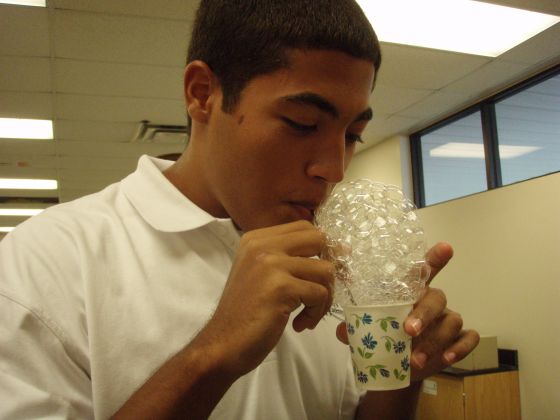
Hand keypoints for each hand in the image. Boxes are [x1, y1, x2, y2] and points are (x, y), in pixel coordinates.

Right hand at [197, 220, 333, 378]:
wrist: (223, 344)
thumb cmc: (245, 313)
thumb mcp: (261, 273)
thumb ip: (287, 257)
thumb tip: (337, 250)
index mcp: (256, 239)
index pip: (305, 227)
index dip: (322, 249)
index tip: (320, 275)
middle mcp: (262, 245)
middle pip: (319, 240)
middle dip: (326, 269)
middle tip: (318, 293)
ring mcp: (271, 264)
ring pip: (325, 270)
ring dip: (323, 297)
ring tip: (307, 314)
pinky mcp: (281, 287)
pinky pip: (320, 294)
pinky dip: (315, 313)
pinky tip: (299, 324)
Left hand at [336, 242, 479, 381]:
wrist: (399, 370)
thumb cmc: (386, 340)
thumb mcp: (369, 331)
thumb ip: (357, 327)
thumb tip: (343, 330)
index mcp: (412, 293)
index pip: (423, 271)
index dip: (434, 258)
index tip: (444, 247)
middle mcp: (433, 302)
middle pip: (437, 296)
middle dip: (424, 313)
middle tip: (408, 330)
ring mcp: (447, 320)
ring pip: (452, 320)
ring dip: (435, 340)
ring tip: (415, 359)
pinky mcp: (458, 340)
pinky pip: (468, 338)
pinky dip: (460, 348)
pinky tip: (446, 358)